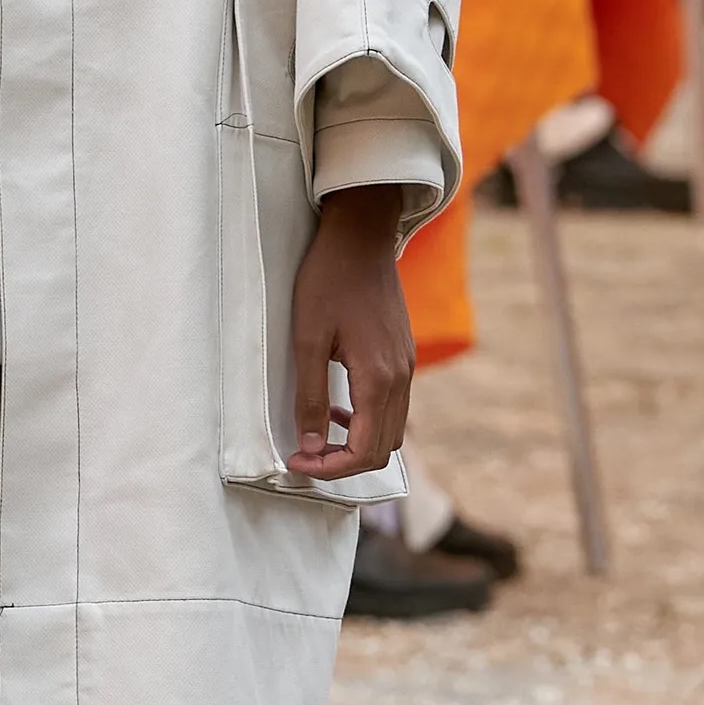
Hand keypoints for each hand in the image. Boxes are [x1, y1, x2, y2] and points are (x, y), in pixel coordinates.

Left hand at [287, 183, 412, 481]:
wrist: (361, 236)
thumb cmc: (328, 281)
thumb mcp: (307, 339)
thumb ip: (311, 397)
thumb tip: (309, 446)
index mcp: (378, 379)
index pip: (363, 451)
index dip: (330, 468)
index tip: (297, 462)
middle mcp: (400, 379)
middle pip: (383, 449)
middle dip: (343, 464)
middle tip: (305, 456)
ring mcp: (406, 367)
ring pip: (391, 430)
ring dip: (357, 443)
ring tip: (318, 436)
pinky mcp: (403, 356)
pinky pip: (393, 407)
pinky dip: (367, 421)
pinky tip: (338, 407)